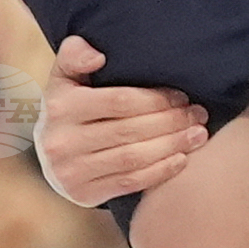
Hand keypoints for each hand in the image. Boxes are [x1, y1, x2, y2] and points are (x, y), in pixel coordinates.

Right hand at [34, 34, 205, 206]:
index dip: (156, 100)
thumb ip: (75, 54)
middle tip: (198, 115)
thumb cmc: (68, 108)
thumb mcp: (65, 76)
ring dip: (172, 146)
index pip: (119, 101)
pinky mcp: (83, 193)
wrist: (50, 154)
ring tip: (197, 135)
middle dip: (172, 122)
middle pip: (130, 130)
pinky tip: (181, 159)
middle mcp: (62, 141)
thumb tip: (98, 56)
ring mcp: (71, 171)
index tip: (182, 97)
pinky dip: (160, 171)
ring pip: (133, 158)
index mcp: (60, 106)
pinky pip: (130, 182)